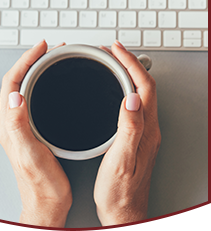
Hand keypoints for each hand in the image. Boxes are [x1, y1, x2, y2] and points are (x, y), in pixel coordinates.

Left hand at [0, 40, 71, 226]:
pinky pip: (35, 98)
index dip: (26, 61)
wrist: (47, 202)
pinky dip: (43, 84)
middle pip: (18, 82)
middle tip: (49, 49)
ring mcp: (23, 125)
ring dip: (37, 70)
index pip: (13, 83)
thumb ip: (19, 126)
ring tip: (51, 59)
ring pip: (26, 88)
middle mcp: (13, 122)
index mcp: (10, 125)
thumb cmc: (42, 184)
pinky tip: (54, 83)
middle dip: (32, 61)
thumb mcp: (30, 154)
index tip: (42, 48)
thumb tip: (15, 97)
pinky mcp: (33, 129)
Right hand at [94, 41, 160, 225]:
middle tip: (112, 51)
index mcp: (146, 129)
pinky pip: (133, 102)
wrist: (123, 210)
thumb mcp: (121, 161)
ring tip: (111, 63)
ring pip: (139, 92)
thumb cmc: (119, 191)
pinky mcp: (136, 135)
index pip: (144, 86)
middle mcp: (149, 127)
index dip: (130, 64)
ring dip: (127, 73)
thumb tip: (133, 98)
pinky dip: (123, 87)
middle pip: (144, 85)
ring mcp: (143, 131)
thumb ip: (129, 129)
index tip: (116, 49)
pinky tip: (113, 87)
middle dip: (129, 63)